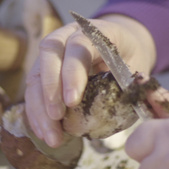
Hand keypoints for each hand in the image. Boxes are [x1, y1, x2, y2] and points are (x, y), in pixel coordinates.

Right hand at [24, 14, 155, 146]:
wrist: (119, 49)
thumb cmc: (127, 59)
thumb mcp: (136, 67)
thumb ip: (130, 84)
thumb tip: (125, 110)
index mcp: (93, 31)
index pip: (78, 46)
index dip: (72, 73)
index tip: (72, 101)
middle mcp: (66, 37)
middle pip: (49, 57)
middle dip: (50, 91)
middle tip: (57, 118)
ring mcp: (50, 55)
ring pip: (36, 77)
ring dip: (40, 109)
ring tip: (52, 137)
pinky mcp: (42, 73)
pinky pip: (33, 93)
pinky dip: (36, 115)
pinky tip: (44, 133)